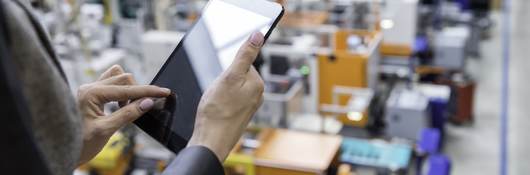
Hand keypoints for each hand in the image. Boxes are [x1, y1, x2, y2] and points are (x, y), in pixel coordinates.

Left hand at [77, 65, 170, 164]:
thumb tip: (148, 102)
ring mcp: (90, 89)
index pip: (126, 89)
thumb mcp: (106, 130)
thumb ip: (128, 114)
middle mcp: (89, 87)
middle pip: (124, 78)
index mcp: (91, 94)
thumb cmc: (80, 143)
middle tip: (145, 107)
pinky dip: (122, 91)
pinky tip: (122, 105)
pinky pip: (111, 83)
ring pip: (118, 77)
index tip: (164, 92)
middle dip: (138, 91)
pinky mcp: (92, 94)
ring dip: (129, 89)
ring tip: (129, 108)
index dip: (148, 91)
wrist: (64, 152)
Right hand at [188, 33, 264, 160]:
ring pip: (231, 88)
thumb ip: (245, 55)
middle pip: (236, 75)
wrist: (211, 141)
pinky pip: (229, 100)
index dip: (227, 69)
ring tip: (215, 103)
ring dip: (220, 91)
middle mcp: (257, 95)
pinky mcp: (240, 115)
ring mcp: (249, 106)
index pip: (242, 63)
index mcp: (258, 84)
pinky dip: (220, 102)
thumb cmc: (217, 111)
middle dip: (224, 79)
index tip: (222, 81)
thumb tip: (258, 35)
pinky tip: (216, 110)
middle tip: (217, 92)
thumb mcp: (229, 76)